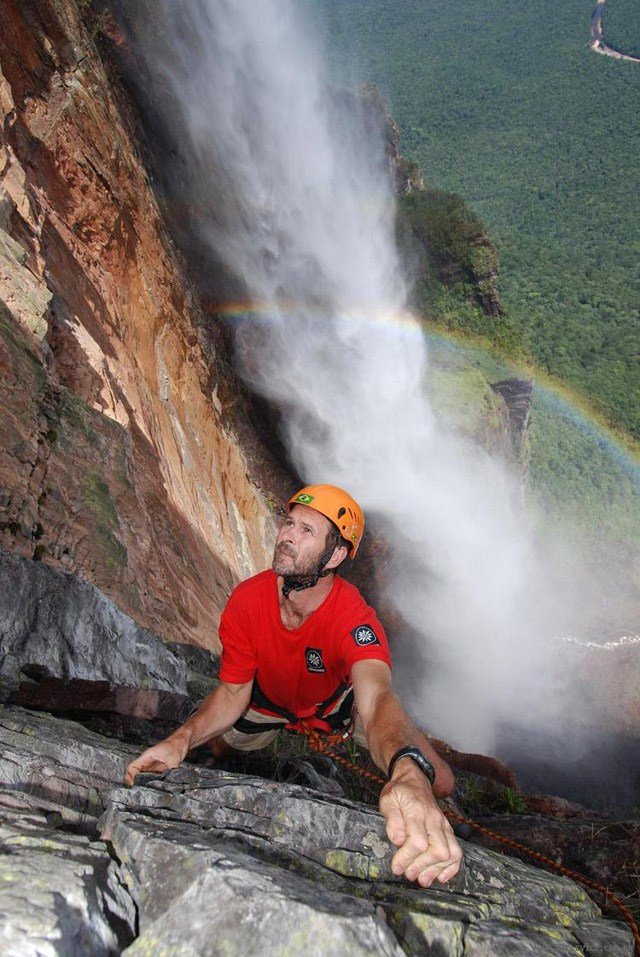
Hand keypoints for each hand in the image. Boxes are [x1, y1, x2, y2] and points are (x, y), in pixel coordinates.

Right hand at [124, 734, 188, 786]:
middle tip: (139, 792)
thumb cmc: (176, 745)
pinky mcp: (159, 769)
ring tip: (146, 792)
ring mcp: (153, 766)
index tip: (134, 786)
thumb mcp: (173, 759)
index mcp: (146, 757)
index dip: (130, 778)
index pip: (132, 768)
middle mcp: (147, 762)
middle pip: (135, 774)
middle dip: (136, 783)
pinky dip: (152, 783)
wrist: (183, 741)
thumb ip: (170, 772)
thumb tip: (169, 783)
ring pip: (143, 777)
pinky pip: (152, 778)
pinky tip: (155, 788)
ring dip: (144, 784)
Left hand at [379, 764, 462, 886]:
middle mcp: (434, 819)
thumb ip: (392, 820)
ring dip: (436, 870)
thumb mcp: (388, 800)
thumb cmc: (399, 792)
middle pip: (438, 850)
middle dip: (423, 867)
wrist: (414, 780)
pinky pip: (457, 852)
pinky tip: (440, 876)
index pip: (418, 842)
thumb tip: (398, 840)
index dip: (407, 858)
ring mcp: (444, 825)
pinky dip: (451, 868)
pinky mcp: (448, 830)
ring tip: (422, 879)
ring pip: (451, 853)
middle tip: (408, 874)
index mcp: (417, 811)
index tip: (396, 867)